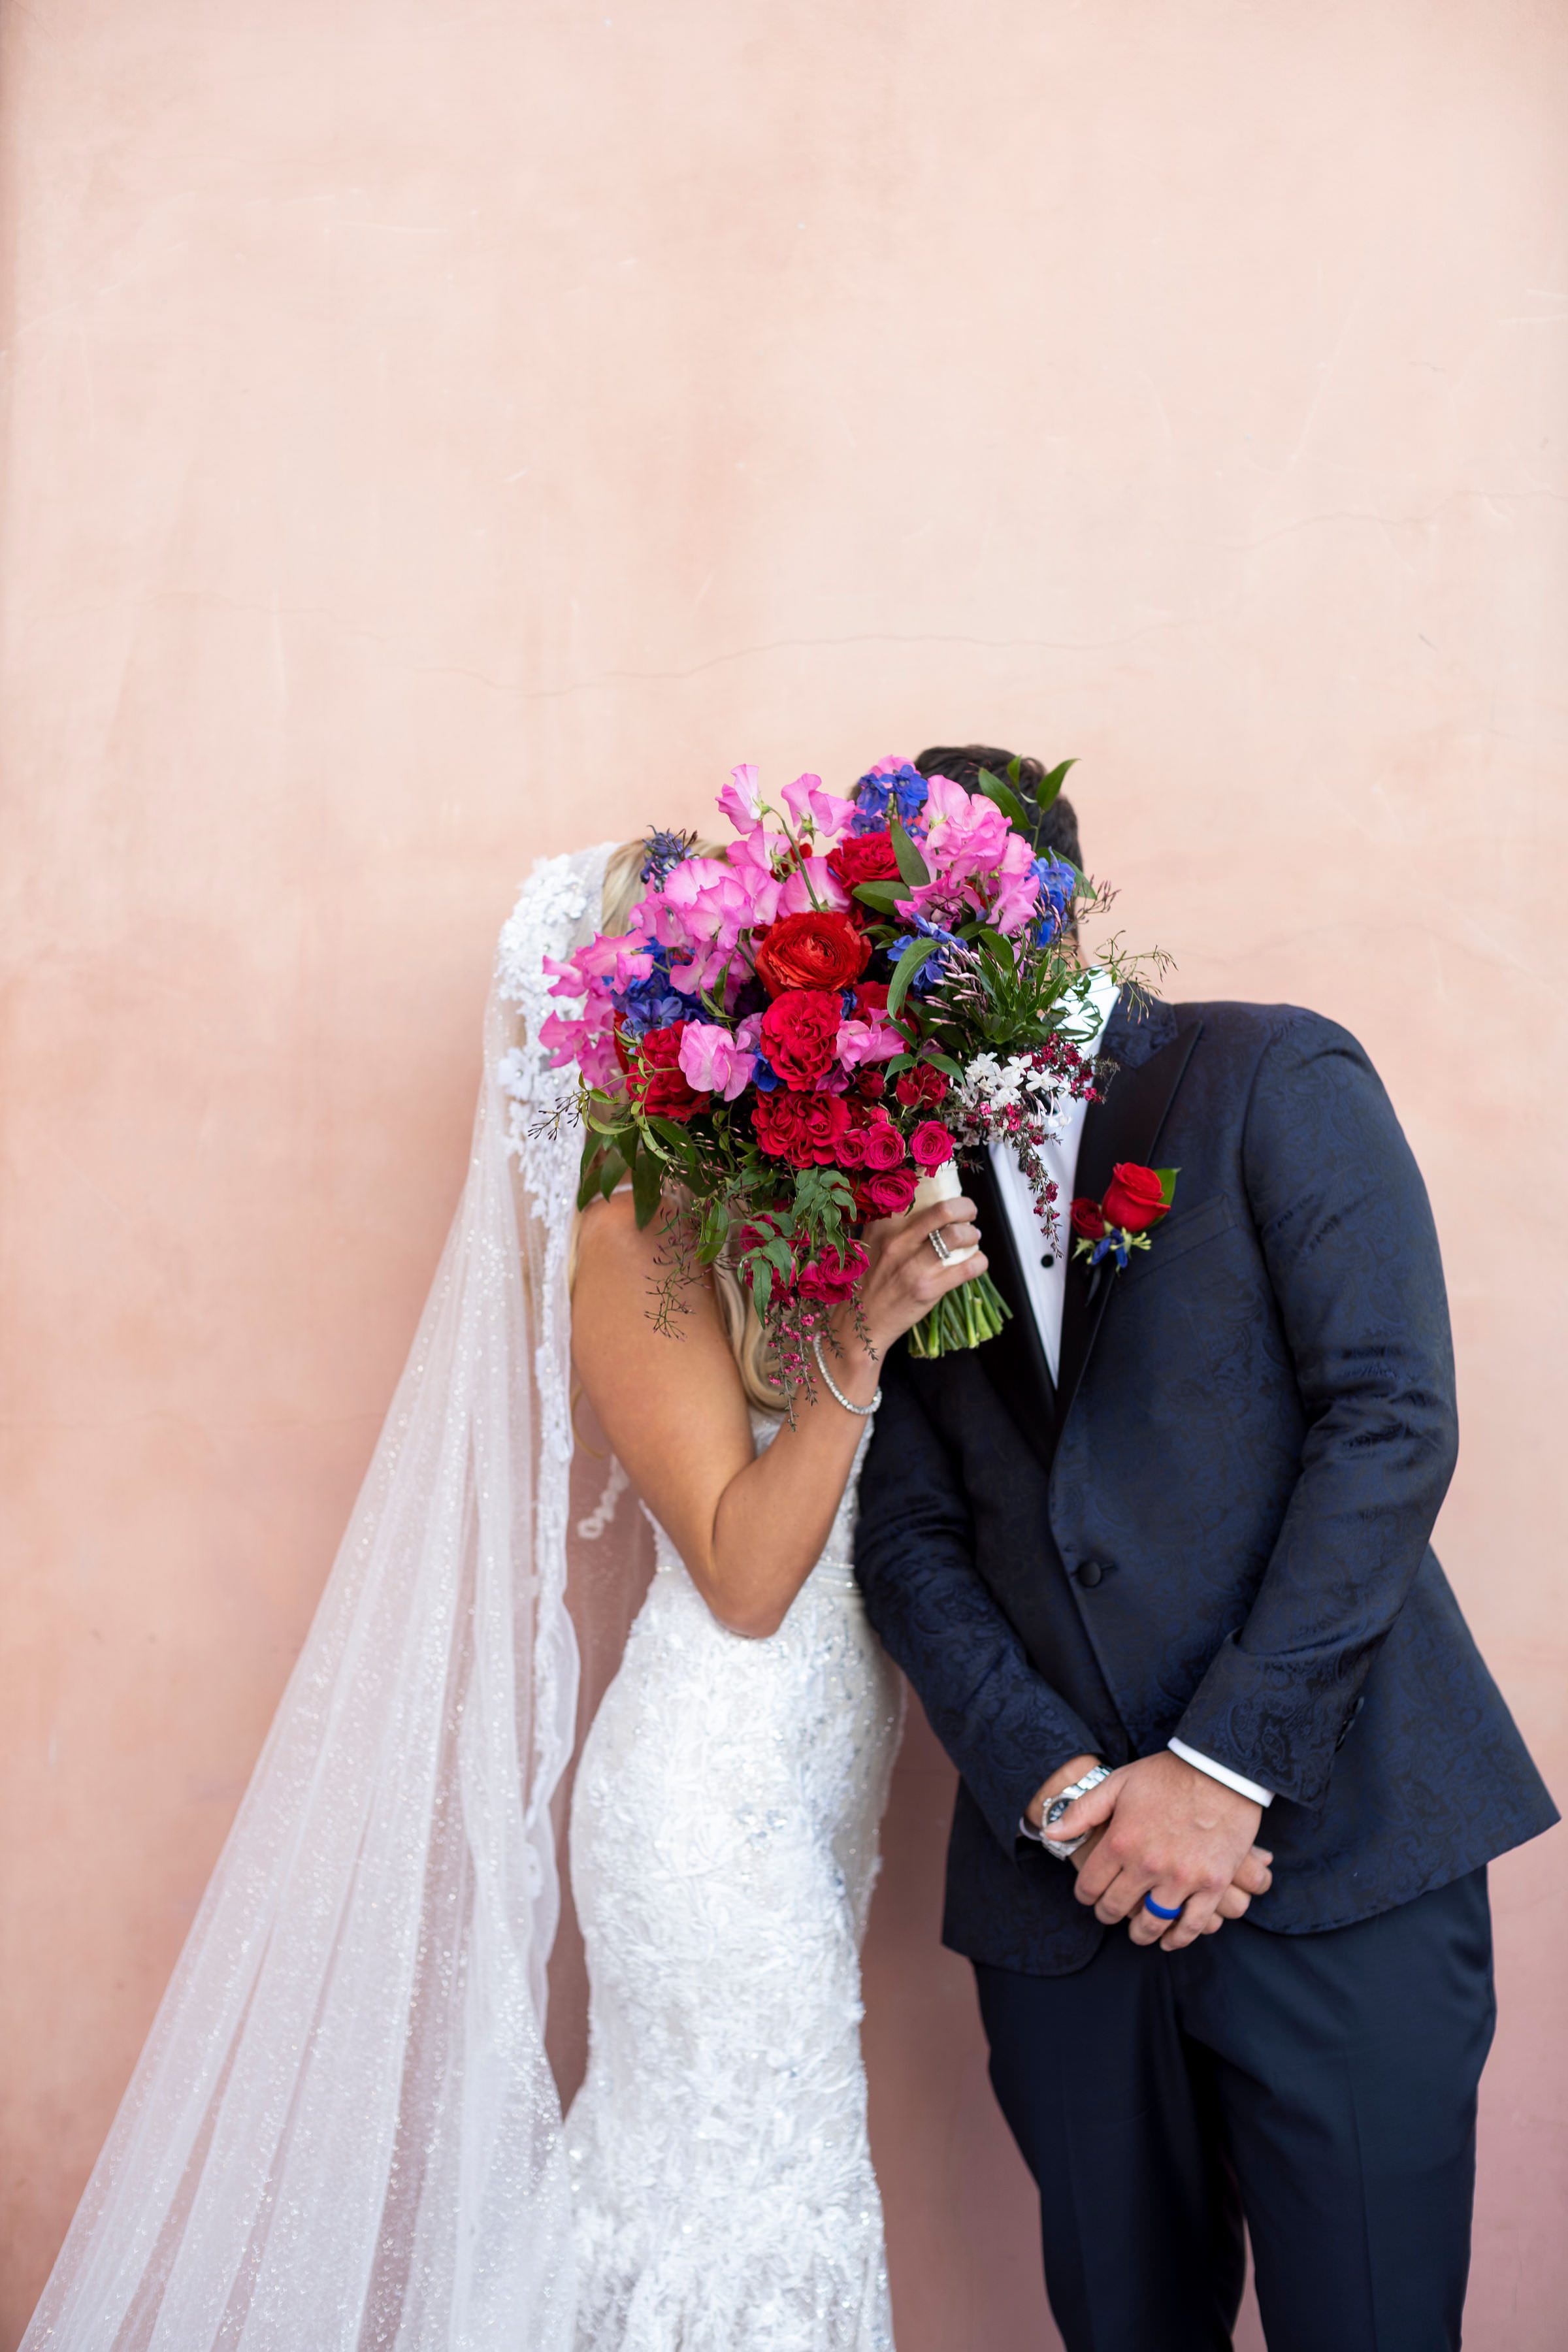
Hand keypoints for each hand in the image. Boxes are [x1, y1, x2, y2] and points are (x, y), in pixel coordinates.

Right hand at [828, 1194, 988, 1365]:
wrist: (861, 1324)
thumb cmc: (870, 1282)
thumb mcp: (872, 1244)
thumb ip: (891, 1223)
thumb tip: (923, 1203)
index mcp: (883, 1226)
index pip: (914, 1193)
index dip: (939, 1185)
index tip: (947, 1190)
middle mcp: (898, 1242)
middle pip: (944, 1209)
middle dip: (966, 1207)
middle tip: (969, 1213)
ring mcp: (914, 1266)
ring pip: (957, 1236)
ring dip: (972, 1235)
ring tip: (971, 1239)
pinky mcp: (928, 1289)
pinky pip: (967, 1268)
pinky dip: (979, 1262)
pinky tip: (975, 1263)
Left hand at [1052, 1751, 1269, 1952]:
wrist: (1221, 1768)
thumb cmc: (1167, 1774)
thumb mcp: (1118, 1783)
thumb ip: (1083, 1812)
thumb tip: (1051, 1832)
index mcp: (1121, 1841)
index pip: (1090, 1886)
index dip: (1085, 1895)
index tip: (1088, 1895)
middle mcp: (1147, 1865)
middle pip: (1117, 1908)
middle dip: (1108, 1914)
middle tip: (1109, 1913)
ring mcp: (1181, 1878)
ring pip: (1153, 1923)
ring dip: (1141, 1933)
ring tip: (1139, 1932)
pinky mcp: (1212, 1884)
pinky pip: (1193, 1925)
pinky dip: (1179, 1938)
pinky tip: (1170, 1939)